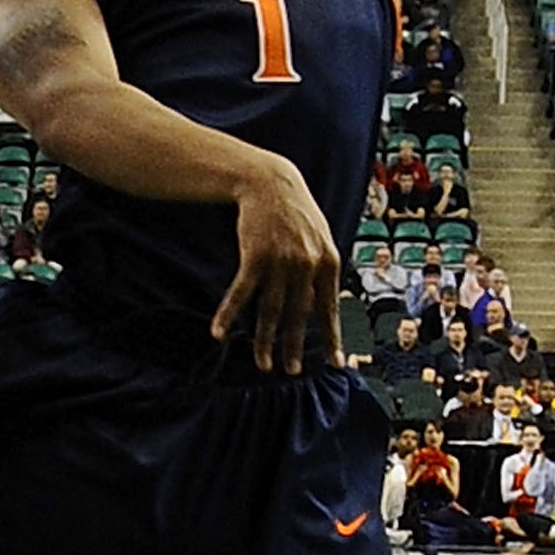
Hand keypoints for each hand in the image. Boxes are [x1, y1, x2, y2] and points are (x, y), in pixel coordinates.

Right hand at [215, 156, 343, 375]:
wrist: (270, 183)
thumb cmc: (295, 213)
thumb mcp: (320, 238)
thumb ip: (322, 270)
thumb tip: (323, 305)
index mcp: (328, 262)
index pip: (329, 309)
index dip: (331, 338)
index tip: (335, 363)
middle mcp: (306, 265)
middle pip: (298, 315)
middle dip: (294, 347)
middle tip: (291, 372)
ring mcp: (280, 261)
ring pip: (271, 311)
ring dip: (265, 341)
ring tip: (263, 364)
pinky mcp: (255, 257)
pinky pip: (241, 293)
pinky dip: (229, 314)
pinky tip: (219, 333)